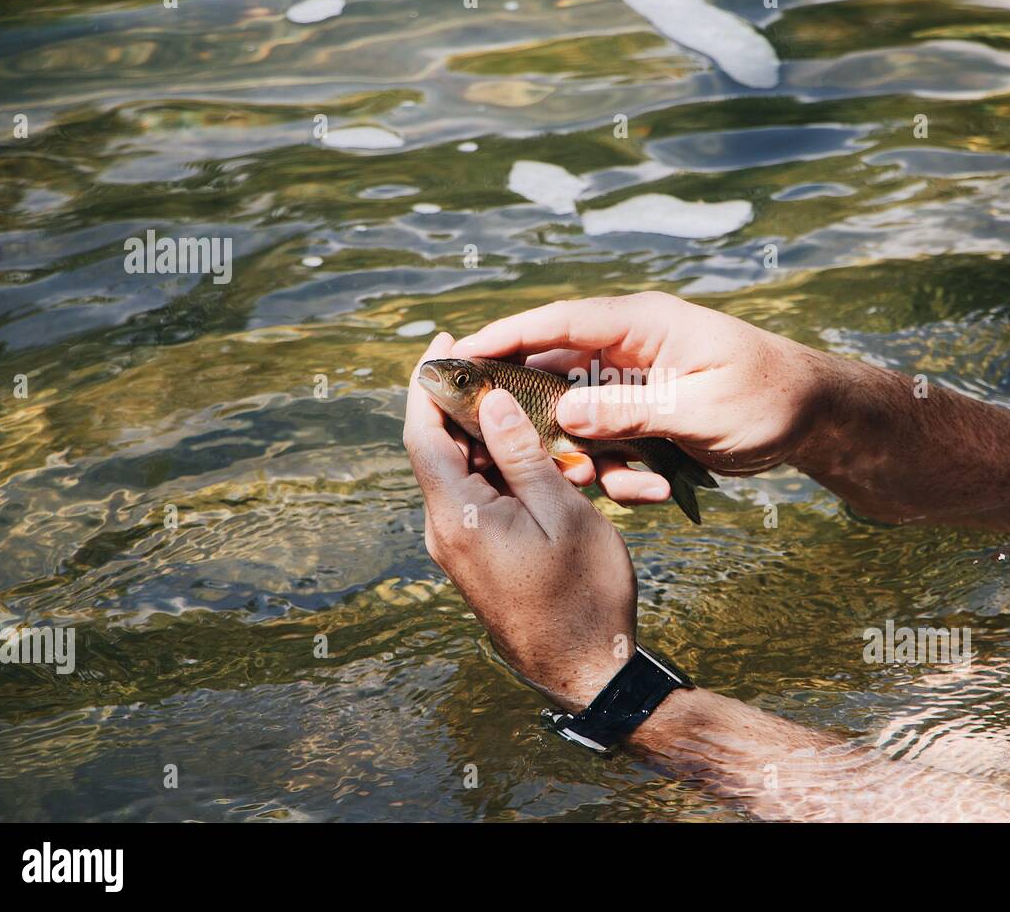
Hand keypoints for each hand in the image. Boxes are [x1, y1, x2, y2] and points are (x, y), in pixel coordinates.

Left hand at [403, 332, 637, 709]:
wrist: (586, 669)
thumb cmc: (583, 593)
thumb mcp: (561, 514)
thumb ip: (522, 455)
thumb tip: (490, 402)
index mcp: (458, 516)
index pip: (423, 433)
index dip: (427, 383)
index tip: (444, 341)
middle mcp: (445, 530)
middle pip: (441, 447)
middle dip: (468, 403)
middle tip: (506, 367)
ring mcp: (458, 545)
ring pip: (464, 472)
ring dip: (494, 439)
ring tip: (537, 414)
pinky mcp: (477, 555)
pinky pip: (479, 497)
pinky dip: (503, 470)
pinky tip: (542, 458)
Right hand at [453, 291, 836, 506]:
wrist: (815, 416)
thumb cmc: (770, 398)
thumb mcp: (703, 408)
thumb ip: (633, 412)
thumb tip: (567, 417)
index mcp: (641, 325)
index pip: (557, 323)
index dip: (503, 337)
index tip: (456, 354)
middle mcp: (630, 348)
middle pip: (553, 370)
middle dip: (526, 409)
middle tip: (495, 442)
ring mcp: (635, 383)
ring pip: (577, 416)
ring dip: (581, 453)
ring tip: (600, 483)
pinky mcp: (644, 414)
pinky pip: (608, 441)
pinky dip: (618, 469)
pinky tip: (651, 490)